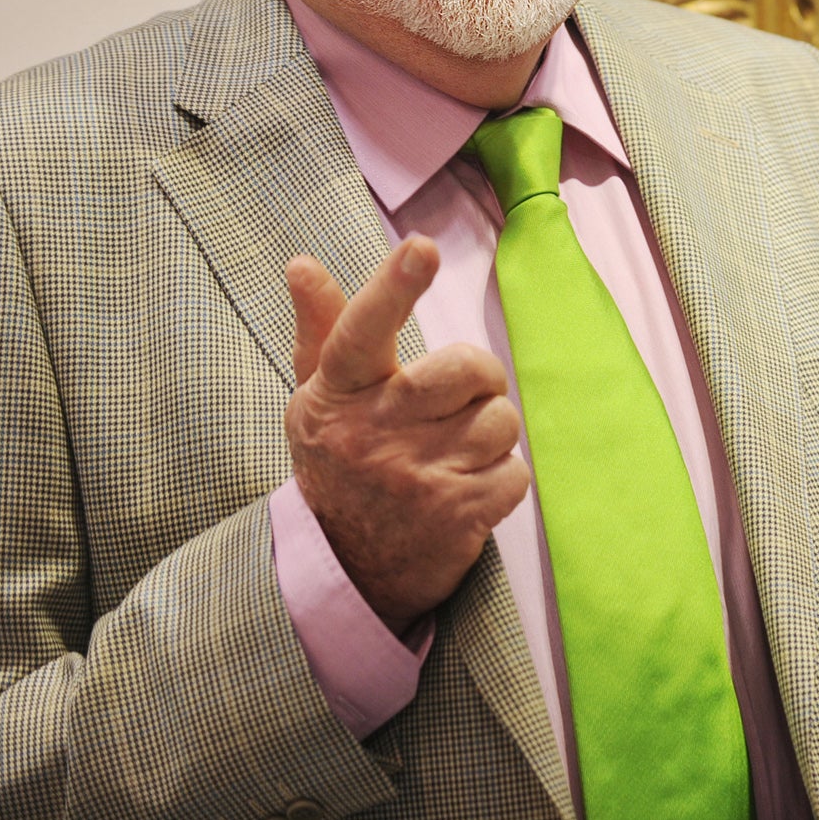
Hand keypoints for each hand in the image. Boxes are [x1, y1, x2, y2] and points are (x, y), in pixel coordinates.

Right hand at [283, 237, 530, 631]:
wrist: (344, 569)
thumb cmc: (340, 461)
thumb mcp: (320, 397)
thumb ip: (323, 328)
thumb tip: (302, 263)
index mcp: (338, 393)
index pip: (363, 330)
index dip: (394, 287)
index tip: (420, 249)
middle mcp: (372, 432)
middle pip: (469, 367)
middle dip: (480, 378)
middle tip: (457, 400)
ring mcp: (414, 476)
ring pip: (502, 421)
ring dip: (490, 436)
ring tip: (452, 455)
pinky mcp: (456, 516)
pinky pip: (516, 472)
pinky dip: (502, 481)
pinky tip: (466, 492)